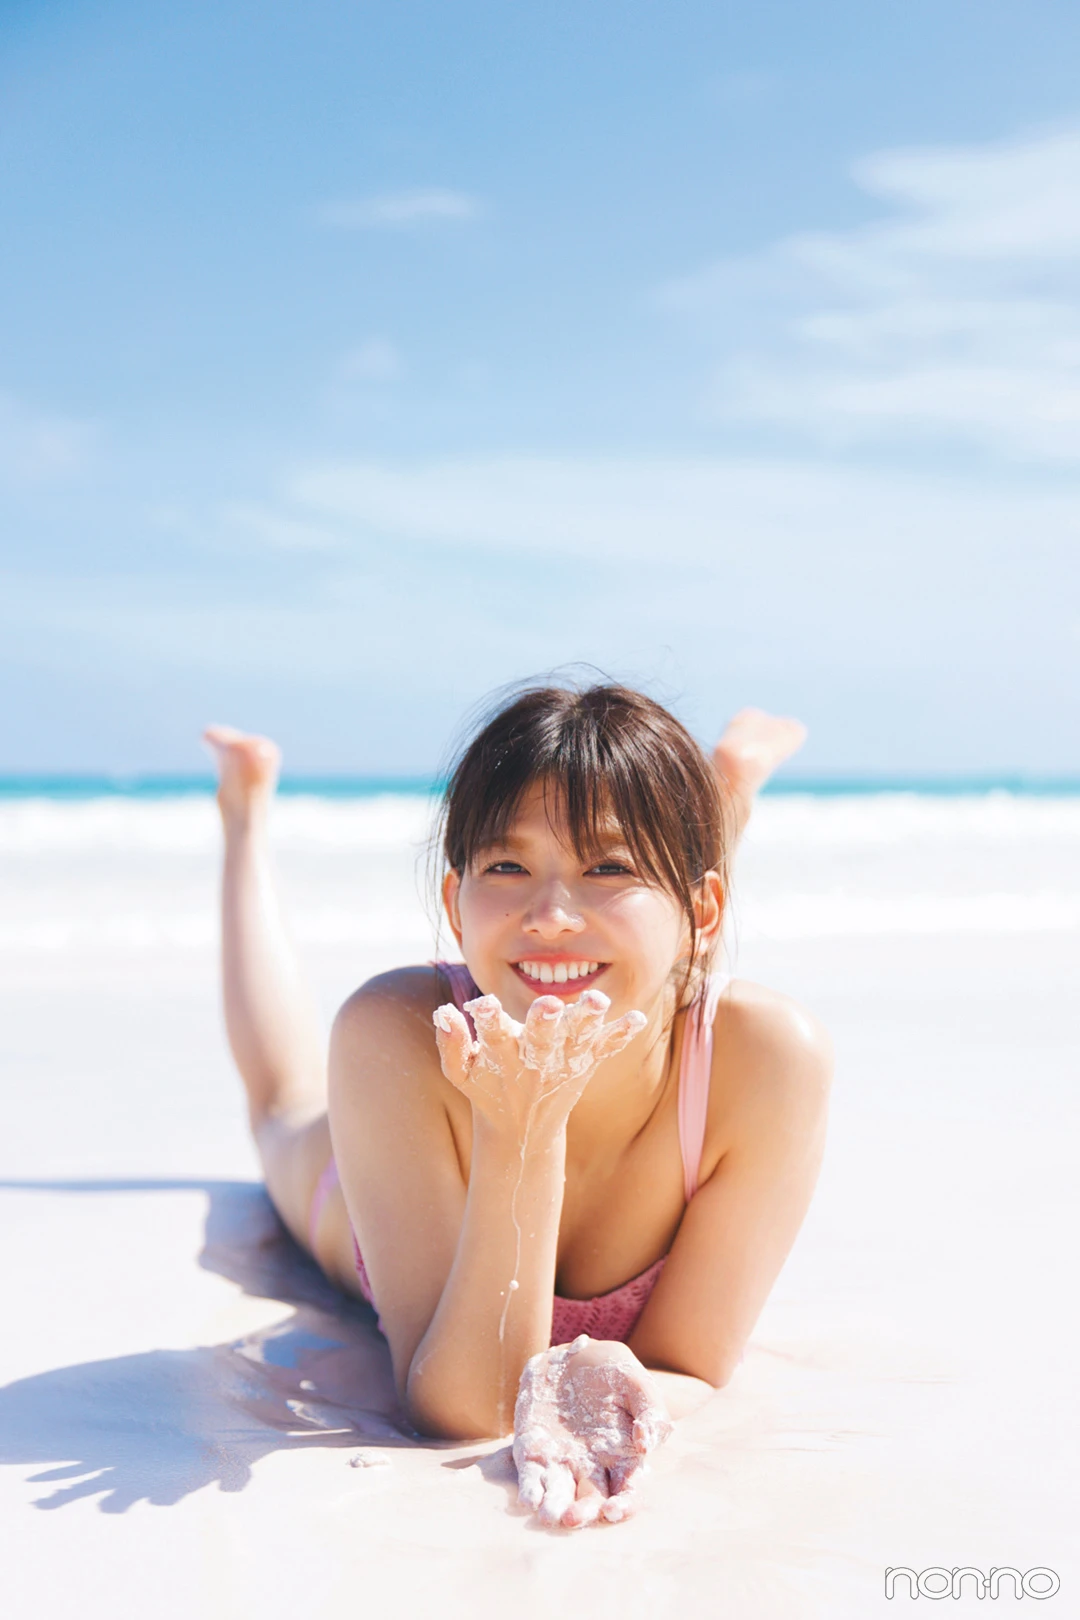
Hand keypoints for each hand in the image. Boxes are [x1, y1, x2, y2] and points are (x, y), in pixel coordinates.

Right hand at [432, 990, 645, 1140]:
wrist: (522, 1133)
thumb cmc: (486, 1090)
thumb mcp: (461, 1074)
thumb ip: (451, 1045)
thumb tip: (442, 1012)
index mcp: (502, 1058)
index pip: (492, 1035)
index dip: (488, 1021)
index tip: (485, 1004)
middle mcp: (534, 1060)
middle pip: (540, 1039)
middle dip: (544, 1022)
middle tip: (549, 1004)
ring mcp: (562, 1064)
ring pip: (576, 1040)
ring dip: (588, 1021)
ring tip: (598, 1000)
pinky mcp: (584, 1065)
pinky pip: (604, 1050)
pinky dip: (620, 1037)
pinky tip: (637, 1019)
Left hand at [512, 1335, 672, 1528]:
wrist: (572, 1354)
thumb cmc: (612, 1371)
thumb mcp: (636, 1383)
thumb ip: (651, 1412)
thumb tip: (645, 1445)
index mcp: (623, 1457)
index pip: (627, 1491)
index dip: (622, 1505)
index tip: (613, 1510)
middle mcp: (593, 1467)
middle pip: (591, 1500)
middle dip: (583, 1513)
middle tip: (572, 1518)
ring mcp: (562, 1461)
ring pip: (559, 1494)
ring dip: (553, 1508)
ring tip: (548, 1516)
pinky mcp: (534, 1451)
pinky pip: (532, 1476)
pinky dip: (530, 1489)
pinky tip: (529, 1499)